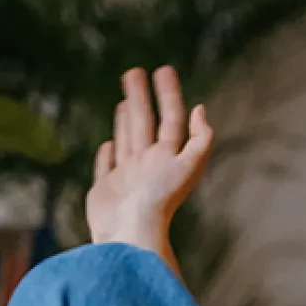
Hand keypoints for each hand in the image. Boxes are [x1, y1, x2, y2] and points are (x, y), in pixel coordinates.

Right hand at [86, 66, 212, 270]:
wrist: (130, 235)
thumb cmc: (159, 202)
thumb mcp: (189, 166)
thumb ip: (200, 139)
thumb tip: (200, 109)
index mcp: (167, 157)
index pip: (170, 118)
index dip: (169, 94)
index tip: (162, 70)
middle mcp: (148, 165)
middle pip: (145, 123)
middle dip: (141, 97)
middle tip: (133, 71)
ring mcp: (126, 178)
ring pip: (127, 140)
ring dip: (126, 119)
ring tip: (124, 100)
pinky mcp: (105, 190)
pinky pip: (107, 166)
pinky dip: (108, 154)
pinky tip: (108, 143)